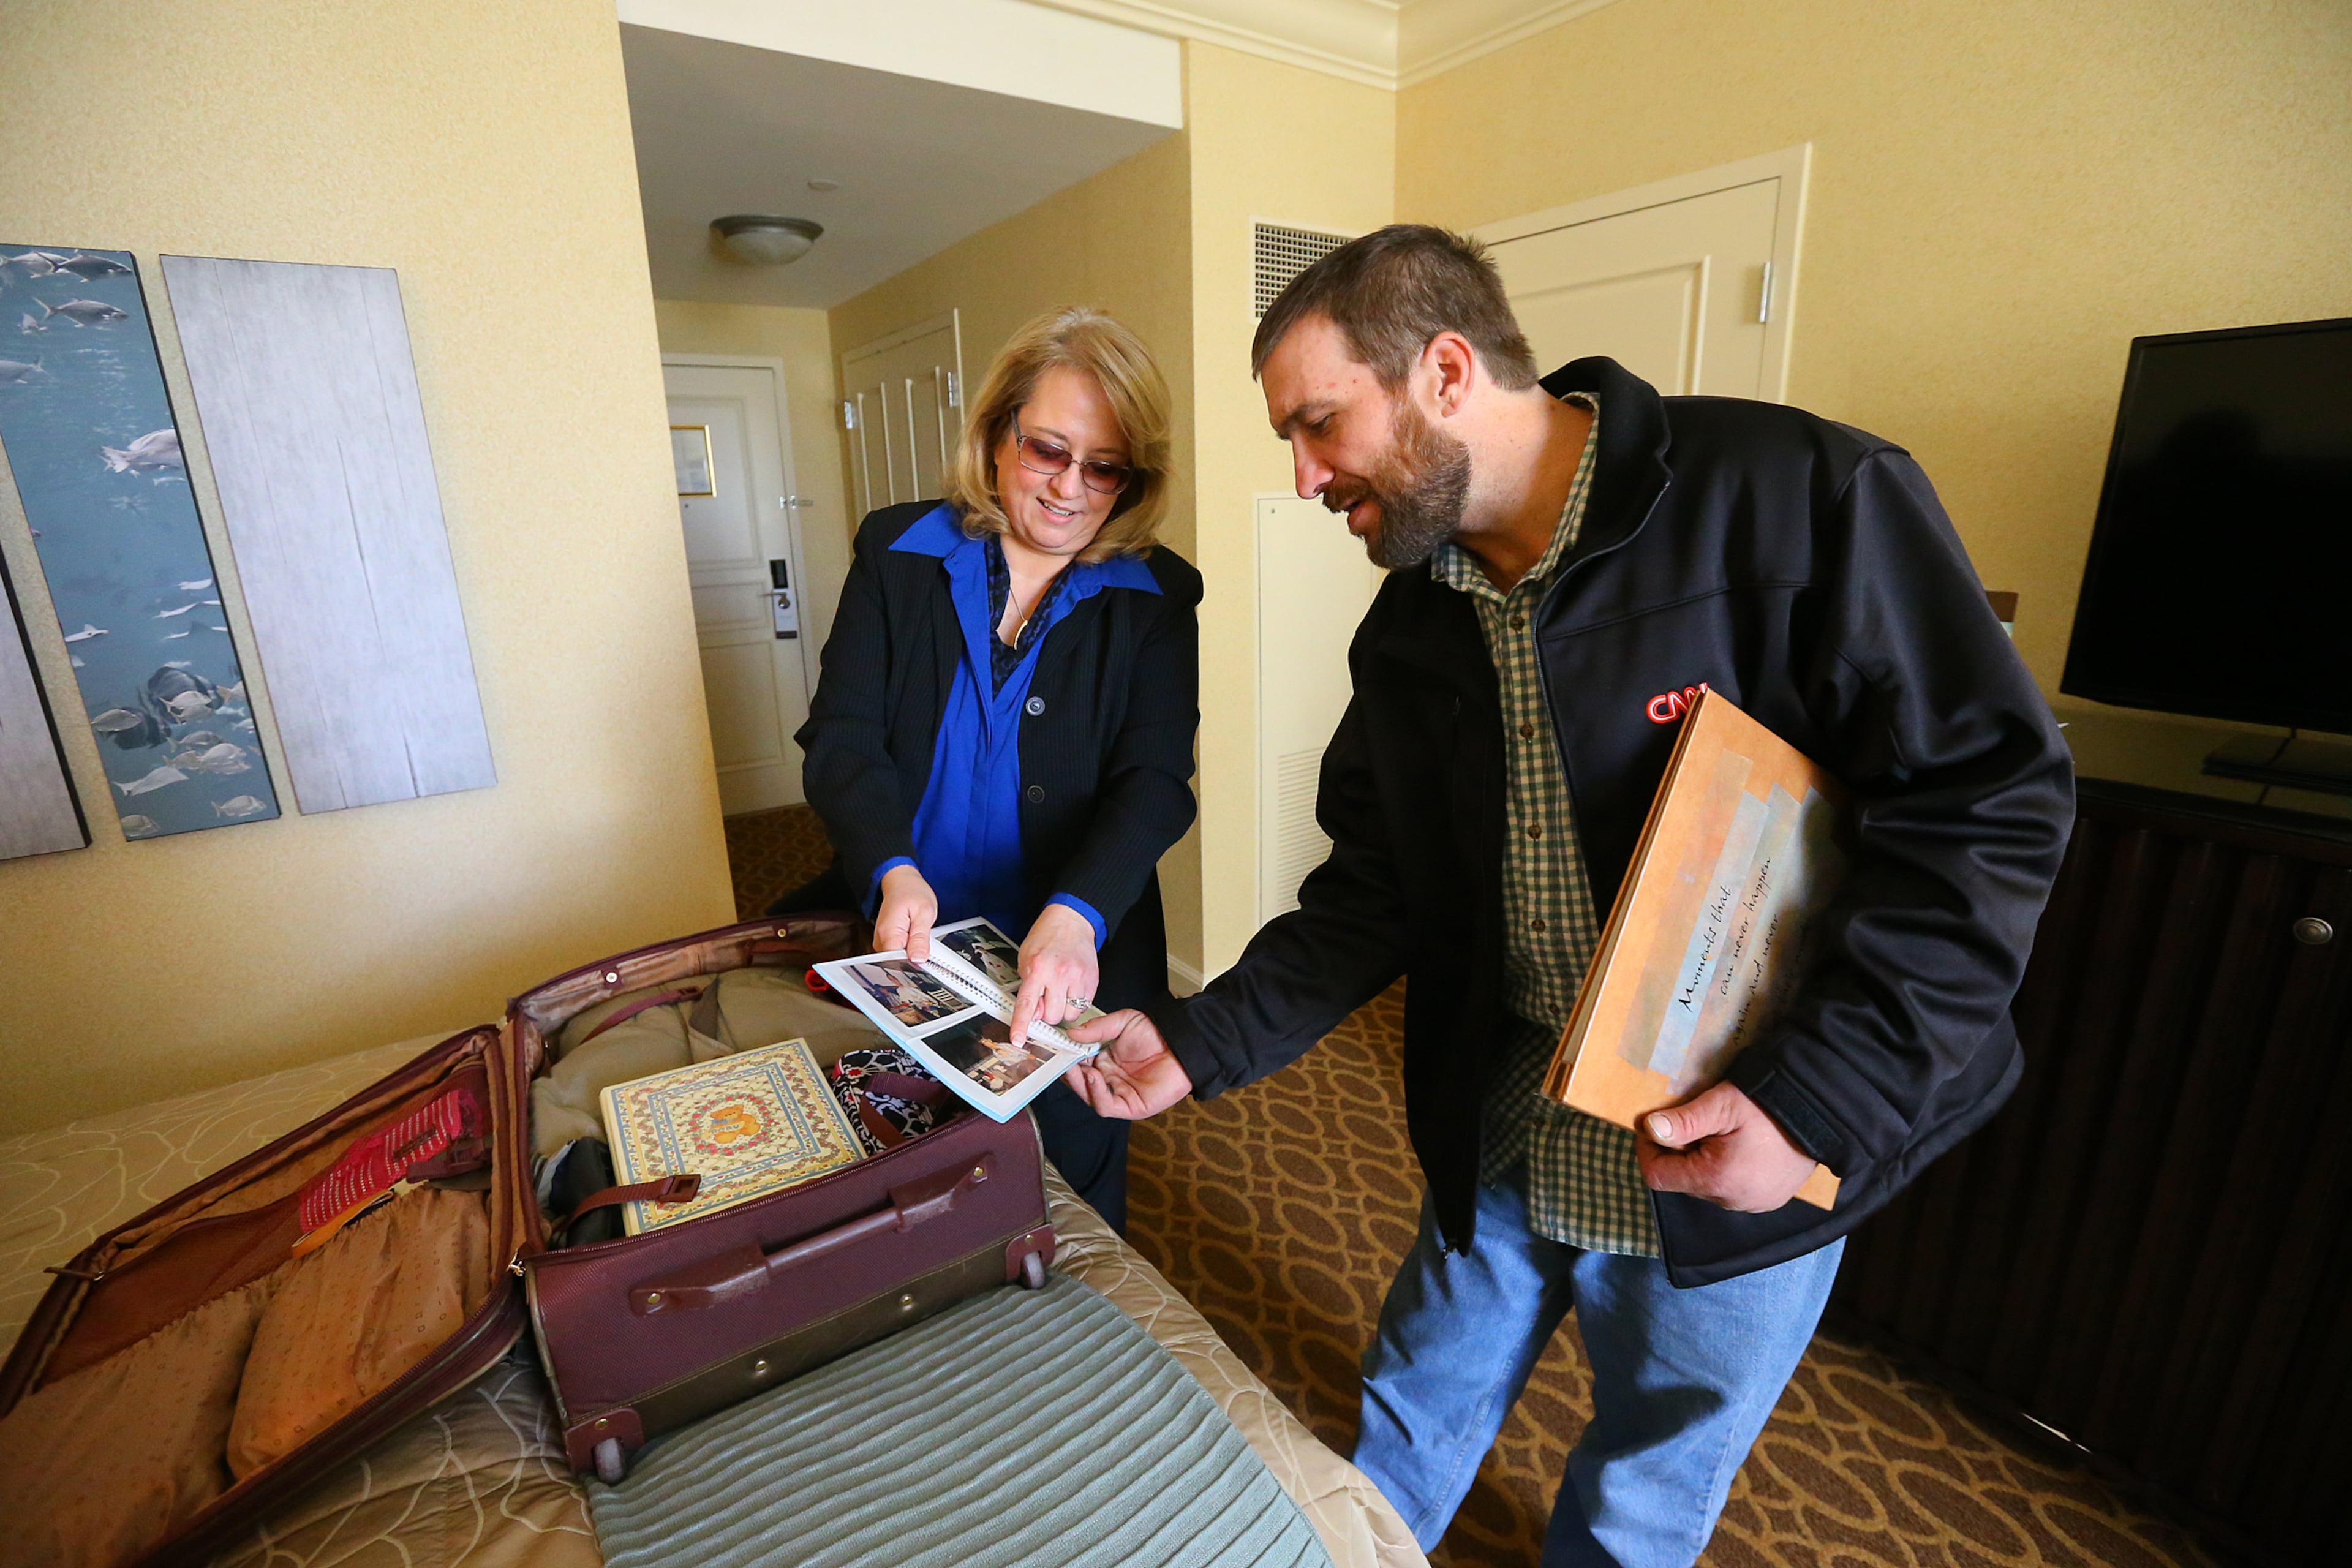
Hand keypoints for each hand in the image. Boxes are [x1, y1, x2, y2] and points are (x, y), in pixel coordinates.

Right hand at [874, 864, 938, 962]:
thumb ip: (920, 938)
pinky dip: (909, 947)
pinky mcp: (887, 941)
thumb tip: (918, 959)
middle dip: (915, 957)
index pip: (899, 962)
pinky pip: (899, 951)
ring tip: (919, 933)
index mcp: (889, 933)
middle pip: (899, 962)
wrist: (900, 881)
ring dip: (913, 951)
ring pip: (900, 958)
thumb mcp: (924, 912)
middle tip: (926, 941)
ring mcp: (882, 941)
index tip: (926, 958)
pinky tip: (914, 936)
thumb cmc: (911, 891)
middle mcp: (881, 939)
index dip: (915, 964)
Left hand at [1010, 904, 1099, 1044]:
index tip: (1017, 1039)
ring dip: (1062, 1010)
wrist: (1071, 921)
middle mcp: (1058, 974)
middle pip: (1051, 1015)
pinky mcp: (1092, 980)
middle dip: (1046, 1012)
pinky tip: (1071, 989)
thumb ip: (1028, 987)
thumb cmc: (1046, 938)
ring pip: (1069, 1015)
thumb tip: (1034, 1014)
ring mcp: (1078, 978)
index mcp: (1037, 968)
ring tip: (1060, 993)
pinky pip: (1083, 1007)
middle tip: (1046, 997)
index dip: (1021, 1025)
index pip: (1027, 1004)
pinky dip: (1075, 1003)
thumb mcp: (1026, 959)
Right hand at [1065, 1009, 1191, 1119]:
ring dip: (1080, 1084)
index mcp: (1103, 1061)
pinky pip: (1106, 1106)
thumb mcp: (1123, 1022)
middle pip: (1080, 1083)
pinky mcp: (1130, 1107)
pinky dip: (1096, 1094)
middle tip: (1061, 1062)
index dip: (1065, 1060)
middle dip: (1068, 1074)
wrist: (1181, 1043)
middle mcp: (1108, 1080)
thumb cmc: (1155, 1033)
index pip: (1077, 1065)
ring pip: (1089, 1097)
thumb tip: (1072, 1033)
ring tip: (1077, 1068)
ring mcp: (1118, 1094)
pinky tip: (1093, 1077)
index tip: (1055, 1050)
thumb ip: (1097, 1028)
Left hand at [1636, 1081, 1819, 1212]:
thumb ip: (1684, 1120)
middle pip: (1682, 1180)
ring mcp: (1751, 1205)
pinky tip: (1739, 1147)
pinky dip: (1725, 1171)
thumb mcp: (1722, 1105)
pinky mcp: (1767, 1201)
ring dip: (1702, 1162)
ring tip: (1721, 1133)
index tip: (1654, 1126)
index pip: (1657, 1176)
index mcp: (1715, 1180)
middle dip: (1678, 1153)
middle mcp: (1730, 1201)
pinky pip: (1731, 1190)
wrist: (1822, 1115)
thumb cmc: (1768, 1107)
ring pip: (1705, 1187)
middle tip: (1693, 1122)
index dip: (1648, 1150)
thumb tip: (1649, 1129)